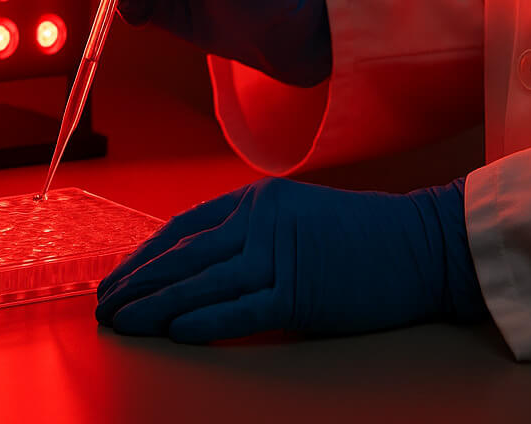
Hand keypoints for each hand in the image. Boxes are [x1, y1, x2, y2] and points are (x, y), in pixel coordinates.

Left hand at [95, 176, 485, 341]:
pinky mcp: (302, 292)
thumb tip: (201, 269)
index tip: (118, 277)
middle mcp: (260, 221)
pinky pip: (241, 309)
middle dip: (137, 283)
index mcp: (256, 200)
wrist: (427, 244)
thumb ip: (252, 235)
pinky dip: (205, 319)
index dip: (145, 256)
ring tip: (123, 322)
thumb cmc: (365, 237)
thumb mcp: (298, 218)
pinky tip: (174, 331)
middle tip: (103, 305)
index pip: (183, 229)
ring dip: (155, 305)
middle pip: (182, 257)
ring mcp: (280, 256)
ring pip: (201, 284)